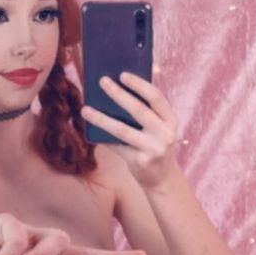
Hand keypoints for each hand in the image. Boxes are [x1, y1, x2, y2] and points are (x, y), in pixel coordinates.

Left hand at [80, 70, 178, 188]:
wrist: (162, 180)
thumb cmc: (155, 147)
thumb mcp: (158, 129)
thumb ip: (146, 113)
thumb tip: (116, 92)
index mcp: (170, 121)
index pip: (156, 97)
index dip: (139, 85)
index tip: (122, 74)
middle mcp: (165, 134)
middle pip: (138, 110)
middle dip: (118, 94)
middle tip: (102, 81)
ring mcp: (153, 149)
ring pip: (122, 130)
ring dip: (101, 118)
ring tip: (85, 109)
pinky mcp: (141, 162)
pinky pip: (117, 146)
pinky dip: (104, 138)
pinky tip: (91, 131)